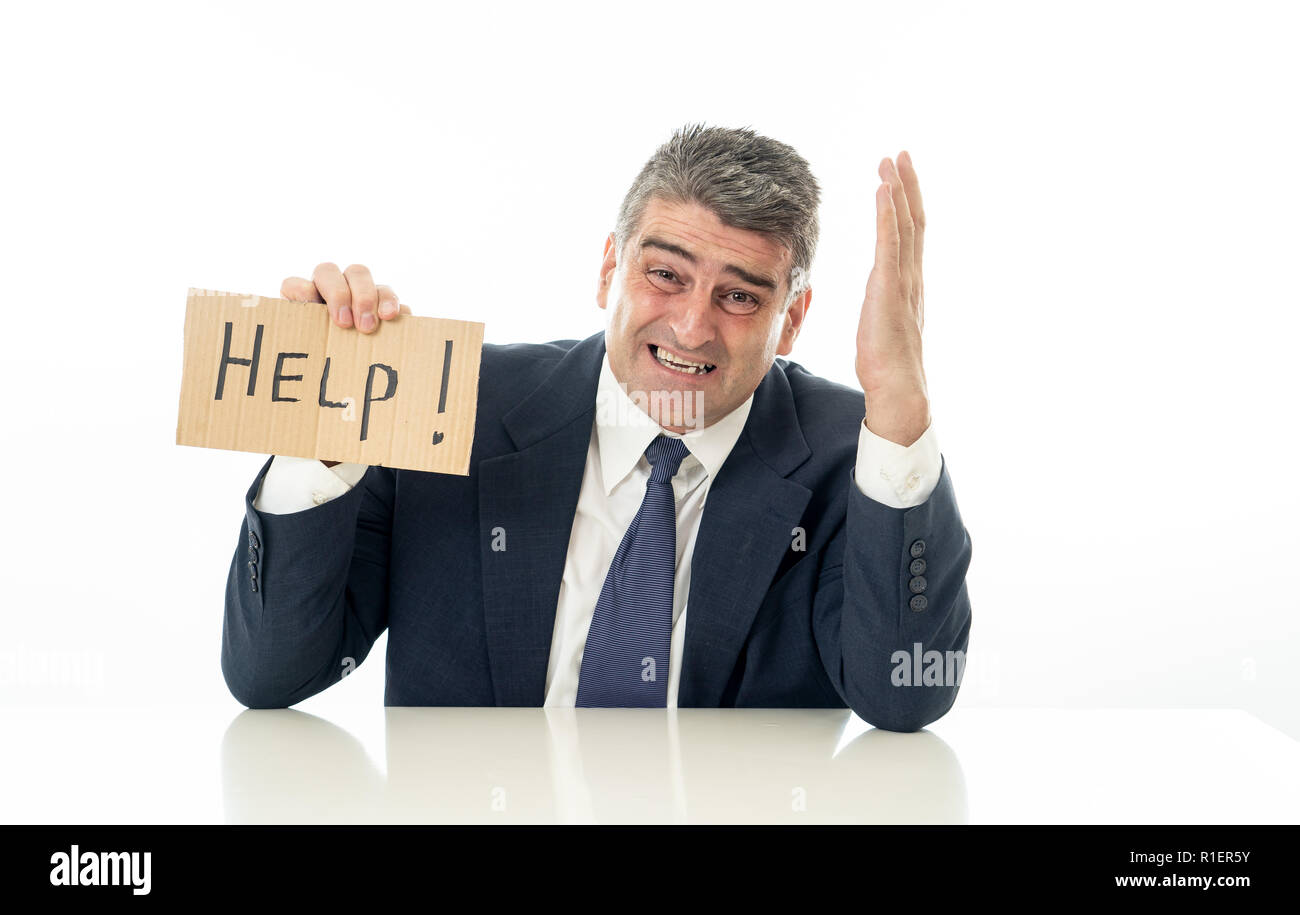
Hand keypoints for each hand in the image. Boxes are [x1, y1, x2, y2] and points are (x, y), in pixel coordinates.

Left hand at [280, 262, 410, 466]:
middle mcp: (326, 298)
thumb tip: (269, 400)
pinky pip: (387, 293)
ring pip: (359, 274)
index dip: (304, 292)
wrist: (350, 403)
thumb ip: (296, 380)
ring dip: (367, 295)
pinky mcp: (382, 307)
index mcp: (300, 312)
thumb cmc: (320, 393)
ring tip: (373, 324)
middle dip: (340, 293)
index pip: (294, 286)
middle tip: (347, 325)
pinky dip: (391, 302)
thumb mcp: (305, 386)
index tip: (319, 315)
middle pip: (328, 272)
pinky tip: (395, 317)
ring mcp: (355, 298)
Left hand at [856, 151, 930, 446]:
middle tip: (899, 154)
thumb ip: (880, 307)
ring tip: (890, 160)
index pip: (908, 236)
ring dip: (897, 190)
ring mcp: (903, 282)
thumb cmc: (885, 368)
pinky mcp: (890, 289)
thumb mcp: (880, 327)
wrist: (898, 390)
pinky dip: (888, 214)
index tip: (897, 178)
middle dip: (906, 186)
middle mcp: (911, 278)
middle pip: (912, 221)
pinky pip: (890, 244)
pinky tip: (884, 190)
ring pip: (903, 225)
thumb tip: (876, 302)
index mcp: (907, 286)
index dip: (904, 205)